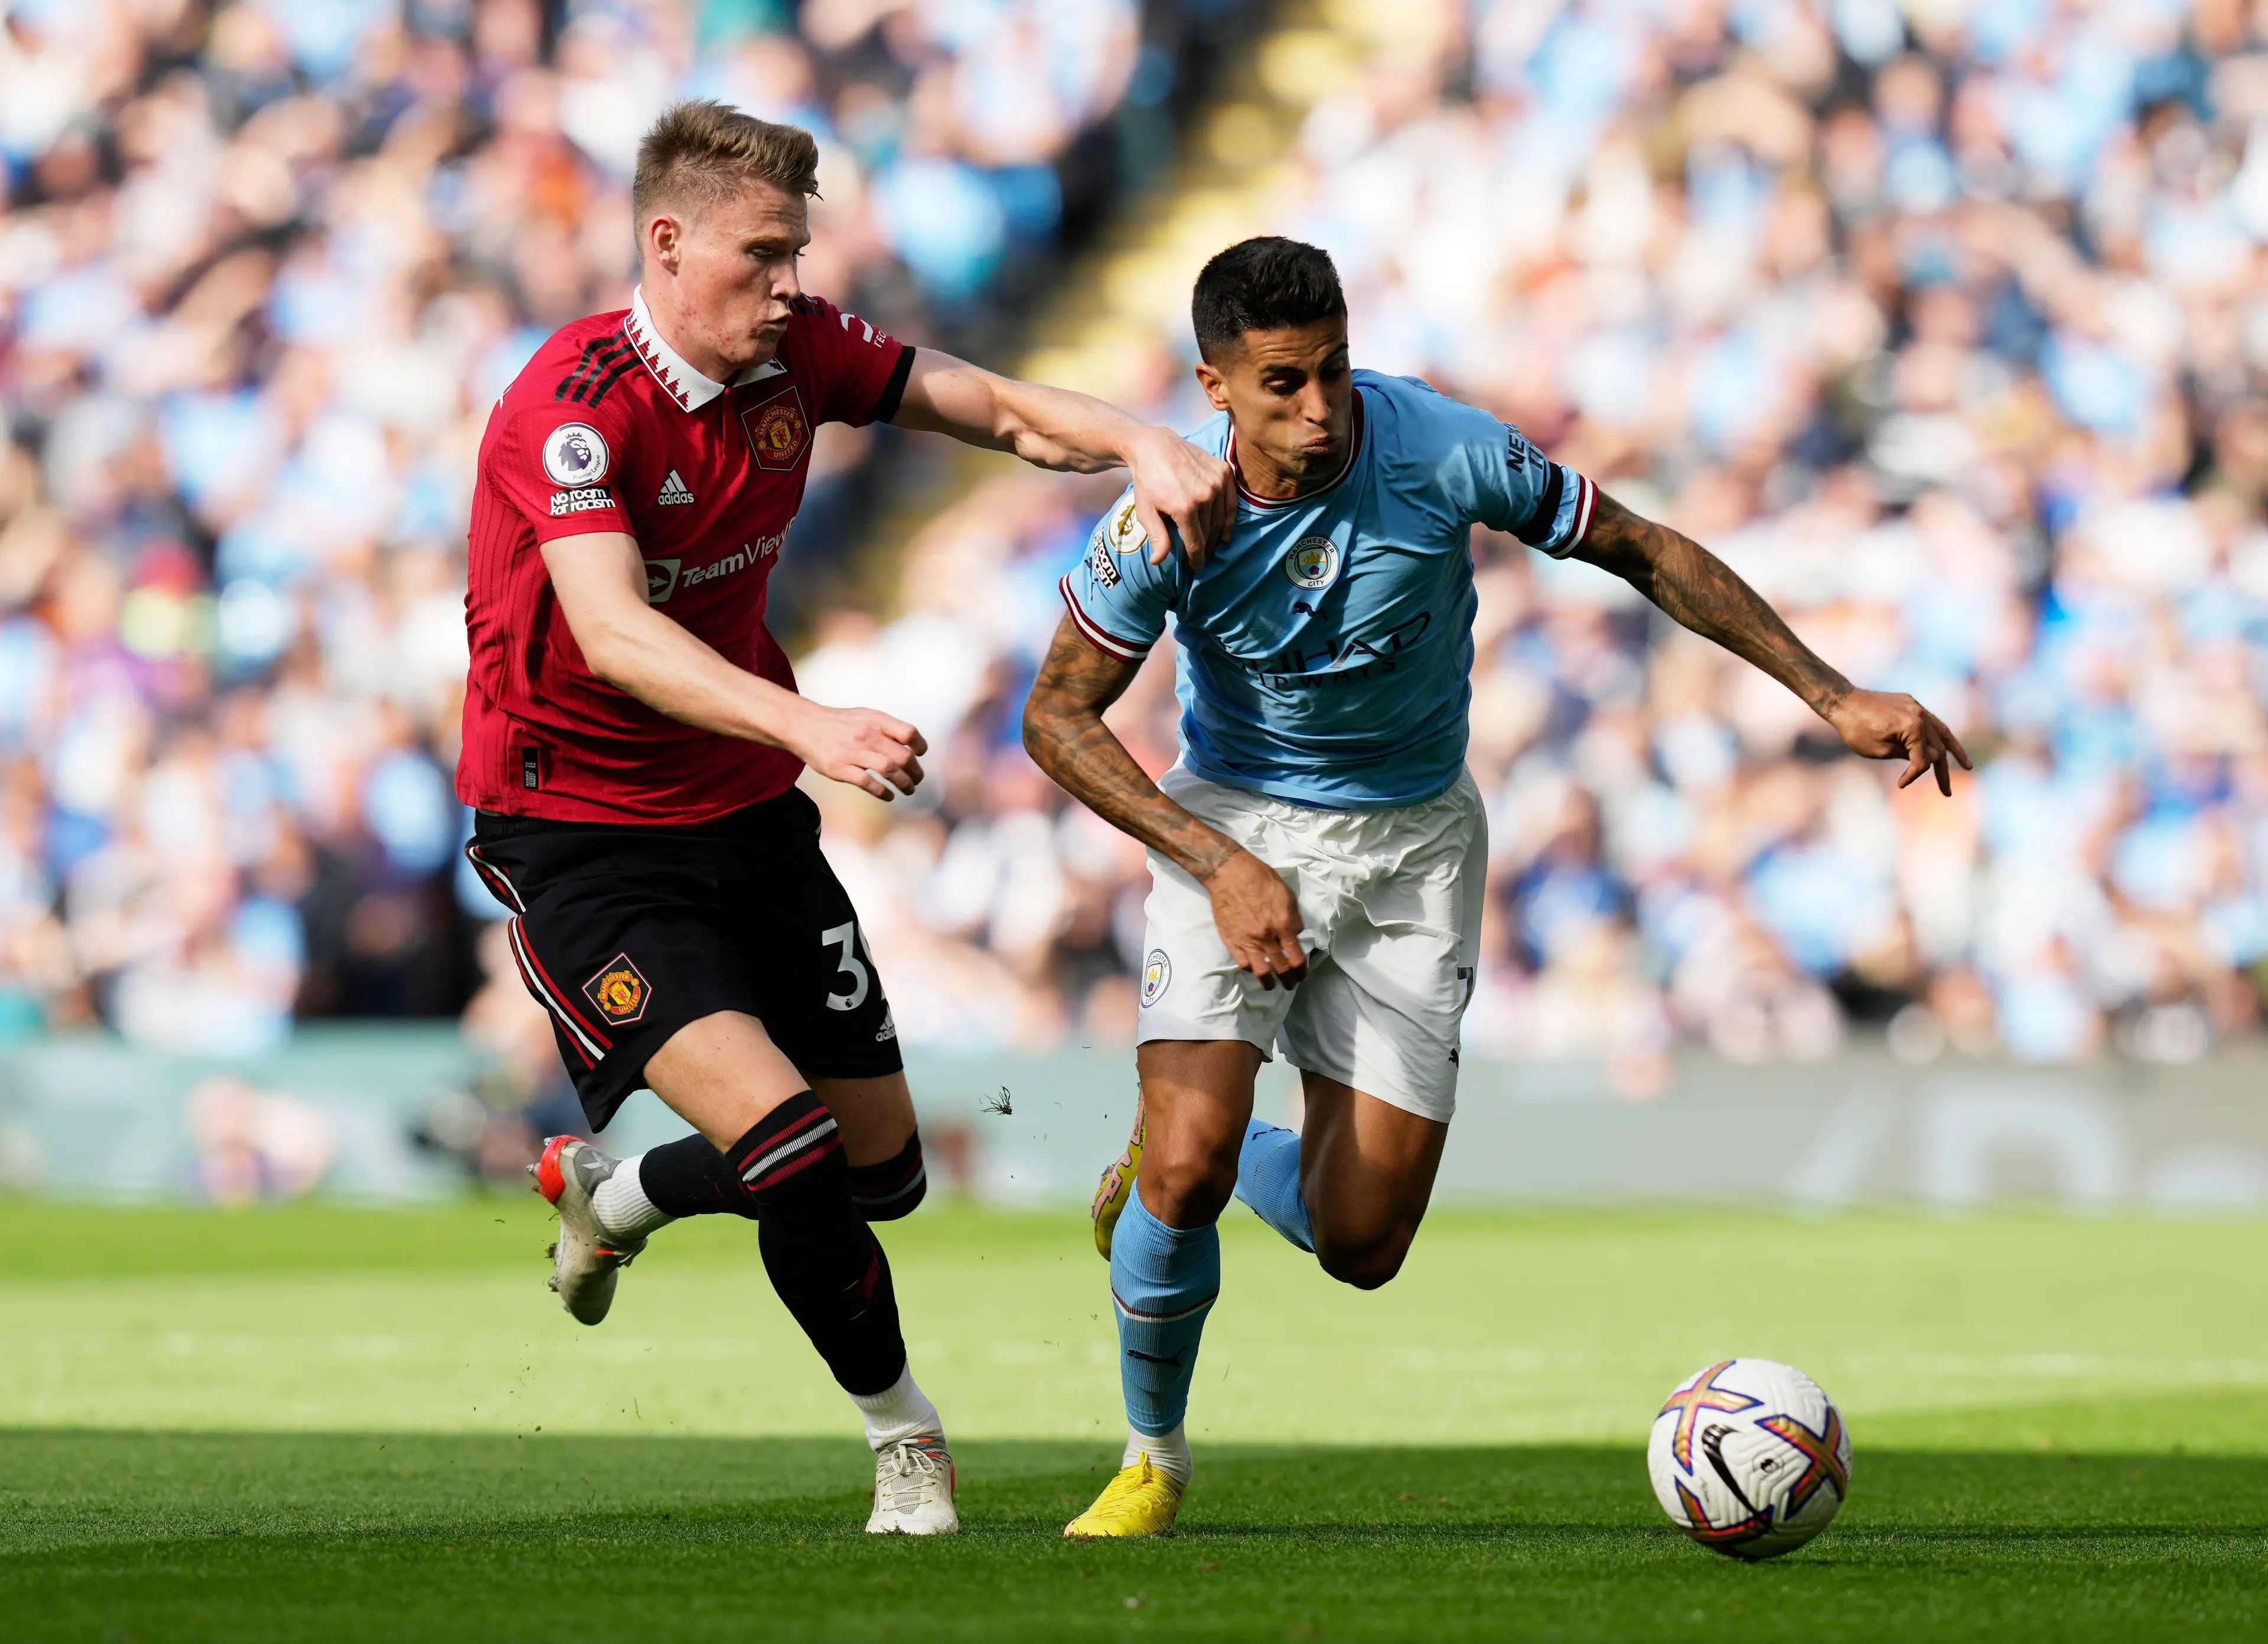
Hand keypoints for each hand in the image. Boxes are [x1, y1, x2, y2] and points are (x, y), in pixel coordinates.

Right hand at [787, 701, 927, 801]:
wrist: (805, 725)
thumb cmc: (839, 724)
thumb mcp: (865, 716)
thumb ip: (886, 728)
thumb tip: (911, 745)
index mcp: (875, 720)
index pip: (908, 733)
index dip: (920, 745)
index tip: (920, 754)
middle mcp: (866, 734)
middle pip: (903, 756)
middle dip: (915, 771)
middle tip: (917, 779)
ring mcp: (853, 752)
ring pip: (889, 770)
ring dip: (904, 783)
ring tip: (908, 789)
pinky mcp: (839, 768)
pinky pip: (868, 783)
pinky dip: (883, 792)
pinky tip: (889, 795)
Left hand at [1124, 424, 1234, 569]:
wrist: (1155, 447)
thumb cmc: (1147, 481)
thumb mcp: (1146, 511)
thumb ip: (1157, 536)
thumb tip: (1157, 561)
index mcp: (1184, 507)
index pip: (1196, 542)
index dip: (1196, 559)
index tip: (1196, 568)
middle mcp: (1205, 495)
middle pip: (1209, 532)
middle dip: (1205, 549)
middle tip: (1201, 560)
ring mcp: (1216, 482)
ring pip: (1220, 518)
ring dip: (1216, 536)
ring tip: (1211, 547)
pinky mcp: (1223, 471)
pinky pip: (1231, 501)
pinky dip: (1230, 518)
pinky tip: (1225, 533)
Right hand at [1203, 847, 1308, 989]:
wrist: (1230, 874)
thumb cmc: (1260, 879)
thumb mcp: (1287, 895)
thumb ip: (1294, 918)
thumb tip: (1297, 934)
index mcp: (1283, 925)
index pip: (1297, 957)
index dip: (1302, 970)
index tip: (1303, 974)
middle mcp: (1266, 937)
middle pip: (1281, 969)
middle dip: (1289, 980)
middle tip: (1291, 984)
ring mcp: (1247, 941)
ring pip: (1261, 972)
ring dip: (1269, 983)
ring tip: (1272, 985)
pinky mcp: (1231, 941)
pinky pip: (1243, 963)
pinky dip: (1251, 969)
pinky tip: (1254, 969)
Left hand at [1823, 689, 1970, 795]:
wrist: (1842, 701)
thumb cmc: (1856, 728)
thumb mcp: (1879, 750)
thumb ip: (1906, 755)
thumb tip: (1928, 759)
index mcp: (1913, 726)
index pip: (1923, 759)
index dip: (1913, 775)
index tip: (1900, 784)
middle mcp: (1920, 714)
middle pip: (1937, 748)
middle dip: (1941, 772)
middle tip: (1946, 793)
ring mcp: (1917, 707)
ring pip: (1941, 732)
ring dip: (1954, 750)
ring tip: (1967, 766)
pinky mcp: (1911, 704)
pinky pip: (1930, 722)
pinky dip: (1939, 735)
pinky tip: (1945, 745)